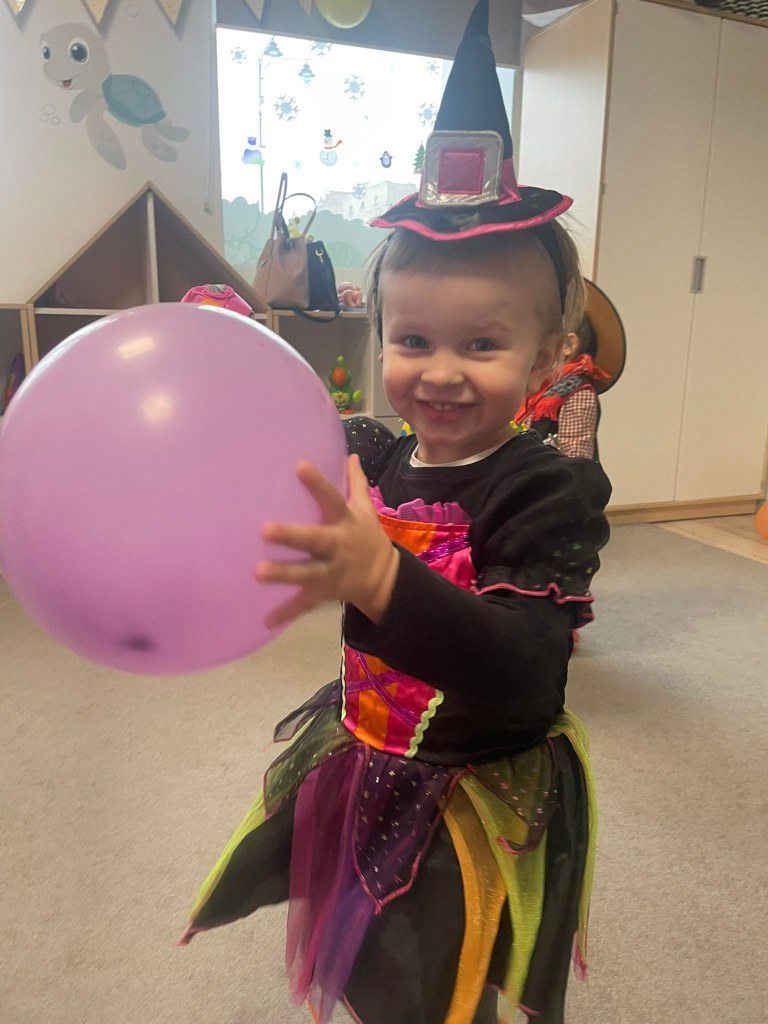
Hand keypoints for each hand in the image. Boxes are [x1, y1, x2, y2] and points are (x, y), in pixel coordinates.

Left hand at [256, 455, 399, 628]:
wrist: (384, 579)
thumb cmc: (367, 537)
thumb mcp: (365, 510)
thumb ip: (356, 483)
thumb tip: (351, 454)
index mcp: (345, 522)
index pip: (332, 498)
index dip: (317, 483)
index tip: (299, 466)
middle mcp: (338, 546)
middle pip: (315, 540)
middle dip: (292, 535)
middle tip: (265, 530)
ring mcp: (331, 571)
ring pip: (306, 573)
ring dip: (283, 574)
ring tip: (257, 572)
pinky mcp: (325, 592)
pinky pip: (304, 604)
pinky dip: (287, 613)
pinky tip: (265, 620)